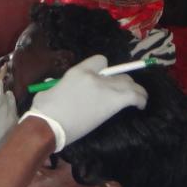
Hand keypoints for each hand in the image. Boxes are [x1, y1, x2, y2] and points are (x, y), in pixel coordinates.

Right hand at [0, 72, 17, 161]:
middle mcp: (8, 116)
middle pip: (8, 97)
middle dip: (3, 91)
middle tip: (1, 83)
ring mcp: (14, 123)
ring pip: (13, 105)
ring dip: (8, 99)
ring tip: (4, 95)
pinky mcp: (17, 129)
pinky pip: (15, 114)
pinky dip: (11, 109)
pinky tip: (6, 110)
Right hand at [22, 55, 148, 150]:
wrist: (48, 126)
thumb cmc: (44, 111)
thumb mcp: (50, 90)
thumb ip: (61, 85)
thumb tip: (61, 87)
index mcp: (78, 71)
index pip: (101, 61)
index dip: (104, 70)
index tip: (103, 79)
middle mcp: (95, 76)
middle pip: (118, 74)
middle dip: (122, 82)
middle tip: (122, 92)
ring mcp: (105, 89)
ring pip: (129, 84)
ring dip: (135, 91)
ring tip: (139, 98)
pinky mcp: (112, 103)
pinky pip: (134, 96)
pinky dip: (140, 99)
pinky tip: (141, 105)